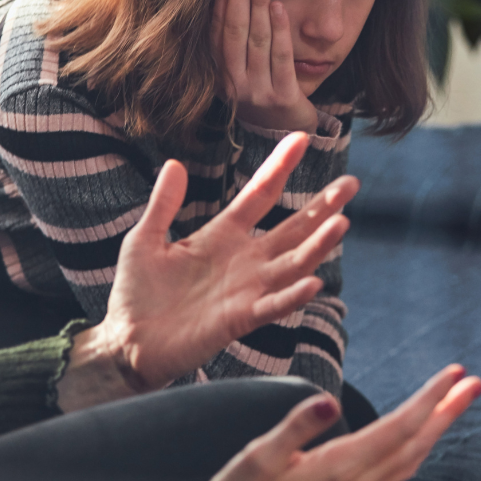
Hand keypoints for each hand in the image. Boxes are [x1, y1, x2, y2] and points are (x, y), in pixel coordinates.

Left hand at [56, 132, 358, 410]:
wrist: (128, 342)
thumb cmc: (136, 293)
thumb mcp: (145, 239)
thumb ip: (163, 204)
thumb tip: (174, 163)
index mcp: (221, 235)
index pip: (260, 194)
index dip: (280, 166)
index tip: (301, 137)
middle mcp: (243, 260)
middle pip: (292, 228)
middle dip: (322, 206)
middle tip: (353, 184)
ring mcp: (246, 289)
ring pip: (293, 263)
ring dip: (318, 246)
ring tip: (343, 223)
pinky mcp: (239, 319)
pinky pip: (273, 305)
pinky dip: (294, 294)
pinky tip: (314, 280)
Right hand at [200, 364, 480, 480]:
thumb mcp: (257, 454)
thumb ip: (295, 427)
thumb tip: (328, 401)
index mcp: (339, 468)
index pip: (399, 428)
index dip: (430, 400)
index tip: (453, 374)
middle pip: (416, 443)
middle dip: (447, 411)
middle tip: (475, 382)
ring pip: (410, 458)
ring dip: (437, 428)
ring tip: (454, 403)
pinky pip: (396, 471)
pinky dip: (416, 447)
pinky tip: (415, 439)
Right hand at [215, 0, 318, 133]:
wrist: (286, 131)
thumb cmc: (262, 91)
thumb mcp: (240, 70)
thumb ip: (232, 41)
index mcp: (219, 76)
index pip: (216, 33)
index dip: (220, 2)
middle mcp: (233, 86)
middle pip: (234, 34)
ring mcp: (257, 93)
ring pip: (256, 42)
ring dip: (258, 7)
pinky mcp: (282, 97)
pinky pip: (281, 58)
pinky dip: (280, 30)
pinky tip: (279, 7)